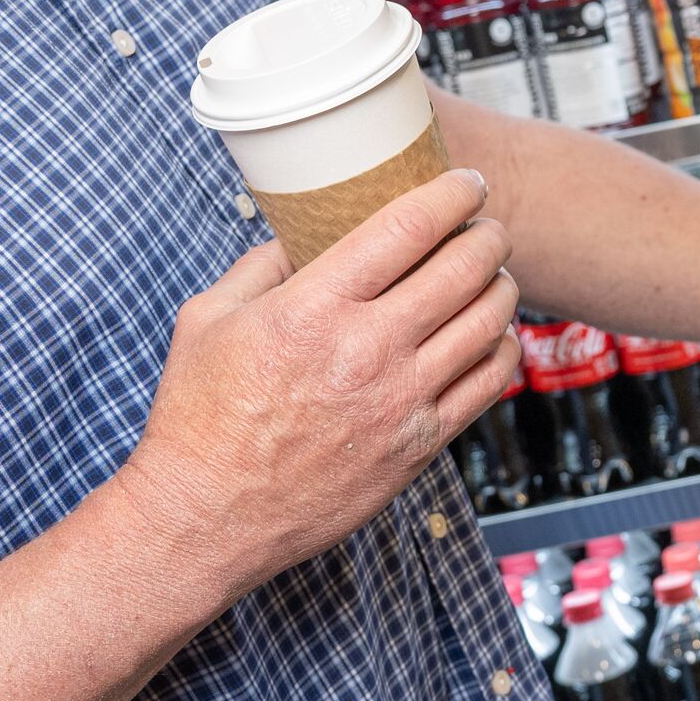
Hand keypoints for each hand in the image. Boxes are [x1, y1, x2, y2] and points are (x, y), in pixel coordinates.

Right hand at [116, 169, 521, 597]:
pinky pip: (489, 382)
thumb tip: (299, 233)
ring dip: (500, 286)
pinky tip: (491, 335)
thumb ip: (259, 266)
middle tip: (484, 226)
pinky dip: (502, 347)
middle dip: (487, 235)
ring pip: (489, 321)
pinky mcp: (419, 445)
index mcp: (313, 309)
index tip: (466, 182)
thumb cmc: (198, 419)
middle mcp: (366, 350)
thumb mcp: (206, 319)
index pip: (409, 227)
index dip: (453, 194)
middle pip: (465, 268)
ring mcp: (400, 401)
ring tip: (491, 277)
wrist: (206, 517)